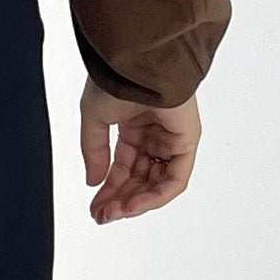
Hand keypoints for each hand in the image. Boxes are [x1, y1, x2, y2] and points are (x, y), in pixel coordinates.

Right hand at [80, 83, 201, 223]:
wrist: (135, 64)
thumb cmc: (116, 80)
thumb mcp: (94, 120)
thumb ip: (94, 152)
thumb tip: (93, 182)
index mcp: (133, 128)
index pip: (123, 168)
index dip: (108, 190)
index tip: (95, 207)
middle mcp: (154, 136)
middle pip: (139, 179)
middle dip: (120, 200)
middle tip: (102, 215)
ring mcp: (172, 140)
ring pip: (157, 183)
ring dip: (136, 202)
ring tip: (114, 213)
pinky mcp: (186, 142)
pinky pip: (175, 179)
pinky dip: (155, 196)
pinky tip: (133, 205)